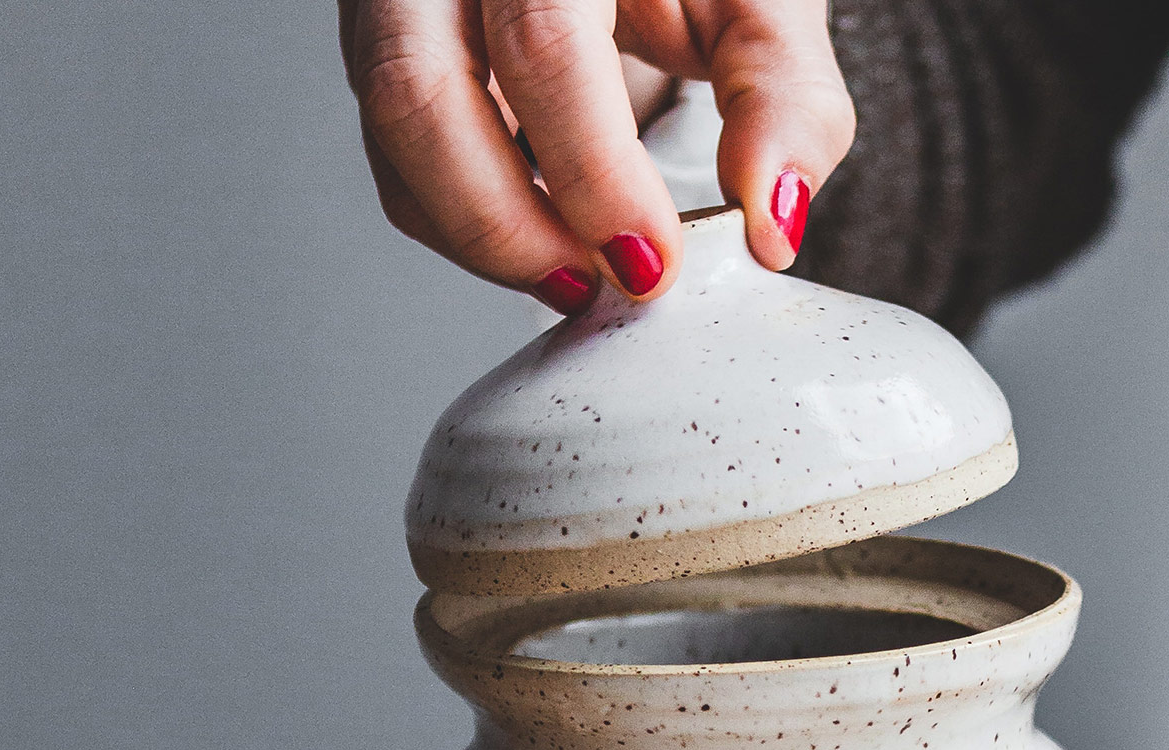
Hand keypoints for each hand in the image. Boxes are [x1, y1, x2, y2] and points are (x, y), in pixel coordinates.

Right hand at [338, 0, 854, 307]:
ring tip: (574, 276)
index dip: (593, 174)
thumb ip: (782, 97)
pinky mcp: (386, 48)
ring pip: (395, 137)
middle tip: (599, 286)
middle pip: (422, 97)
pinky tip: (539, 238)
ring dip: (480, 237)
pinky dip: (463, 220)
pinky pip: (395, 158)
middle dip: (510, 227)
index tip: (650, 263)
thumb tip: (770, 219)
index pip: (542, 45)